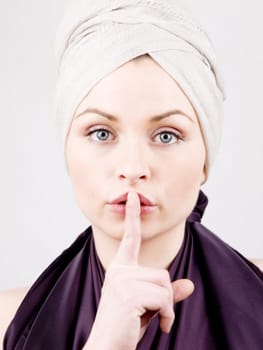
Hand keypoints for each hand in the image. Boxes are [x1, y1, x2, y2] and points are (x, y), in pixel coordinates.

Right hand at [84, 192, 193, 349]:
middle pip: (162, 273)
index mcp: (121, 268)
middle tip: (156, 314)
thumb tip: (190, 285)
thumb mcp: (149, 306)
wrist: (107, 346)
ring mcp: (123, 280)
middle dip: (165, 297)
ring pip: (165, 285)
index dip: (132, 216)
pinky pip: (164, 298)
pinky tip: (160, 325)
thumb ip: (167, 293)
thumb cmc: (125, 325)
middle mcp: (120, 270)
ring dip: (167, 307)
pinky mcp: (129, 293)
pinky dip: (168, 315)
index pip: (130, 238)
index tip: (133, 197)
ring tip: (156, 320)